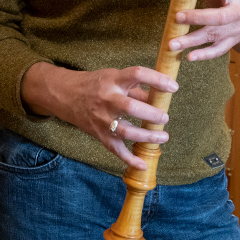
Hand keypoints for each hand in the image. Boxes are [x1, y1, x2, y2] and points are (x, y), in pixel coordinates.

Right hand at [21, 63, 177, 170]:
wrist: (66, 95)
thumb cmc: (96, 84)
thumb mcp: (114, 77)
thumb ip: (135, 87)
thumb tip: (159, 96)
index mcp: (113, 80)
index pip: (137, 75)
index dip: (157, 80)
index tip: (173, 87)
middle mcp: (107, 99)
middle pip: (131, 108)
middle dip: (152, 114)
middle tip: (165, 117)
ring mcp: (102, 119)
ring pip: (126, 132)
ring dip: (147, 136)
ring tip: (163, 137)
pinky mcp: (100, 134)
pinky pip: (115, 150)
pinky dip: (129, 159)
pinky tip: (143, 165)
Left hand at [169, 0, 239, 61]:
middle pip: (219, 17)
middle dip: (197, 17)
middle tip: (177, 17)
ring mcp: (238, 28)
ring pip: (215, 35)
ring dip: (192, 40)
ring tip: (173, 43)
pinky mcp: (233, 41)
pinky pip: (219, 50)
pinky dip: (204, 54)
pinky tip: (189, 56)